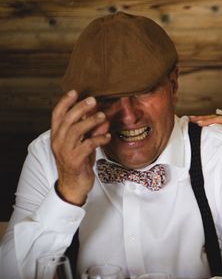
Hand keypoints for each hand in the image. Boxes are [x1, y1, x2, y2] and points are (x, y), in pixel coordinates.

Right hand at [50, 90, 110, 204]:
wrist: (73, 186)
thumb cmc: (78, 163)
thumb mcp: (83, 144)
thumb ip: (90, 132)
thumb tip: (103, 118)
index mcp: (57, 135)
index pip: (57, 114)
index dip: (64, 102)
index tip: (75, 91)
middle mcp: (58, 141)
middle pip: (67, 119)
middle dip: (80, 107)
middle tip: (93, 100)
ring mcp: (65, 151)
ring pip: (76, 130)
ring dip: (90, 121)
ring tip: (103, 116)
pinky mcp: (75, 160)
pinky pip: (87, 145)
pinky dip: (98, 139)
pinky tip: (107, 137)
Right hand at [189, 113, 221, 170]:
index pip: (220, 120)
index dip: (209, 120)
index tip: (199, 123)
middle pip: (215, 120)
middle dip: (202, 119)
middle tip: (190, 120)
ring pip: (214, 126)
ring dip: (203, 123)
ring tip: (190, 123)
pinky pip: (216, 134)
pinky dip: (207, 132)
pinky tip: (199, 133)